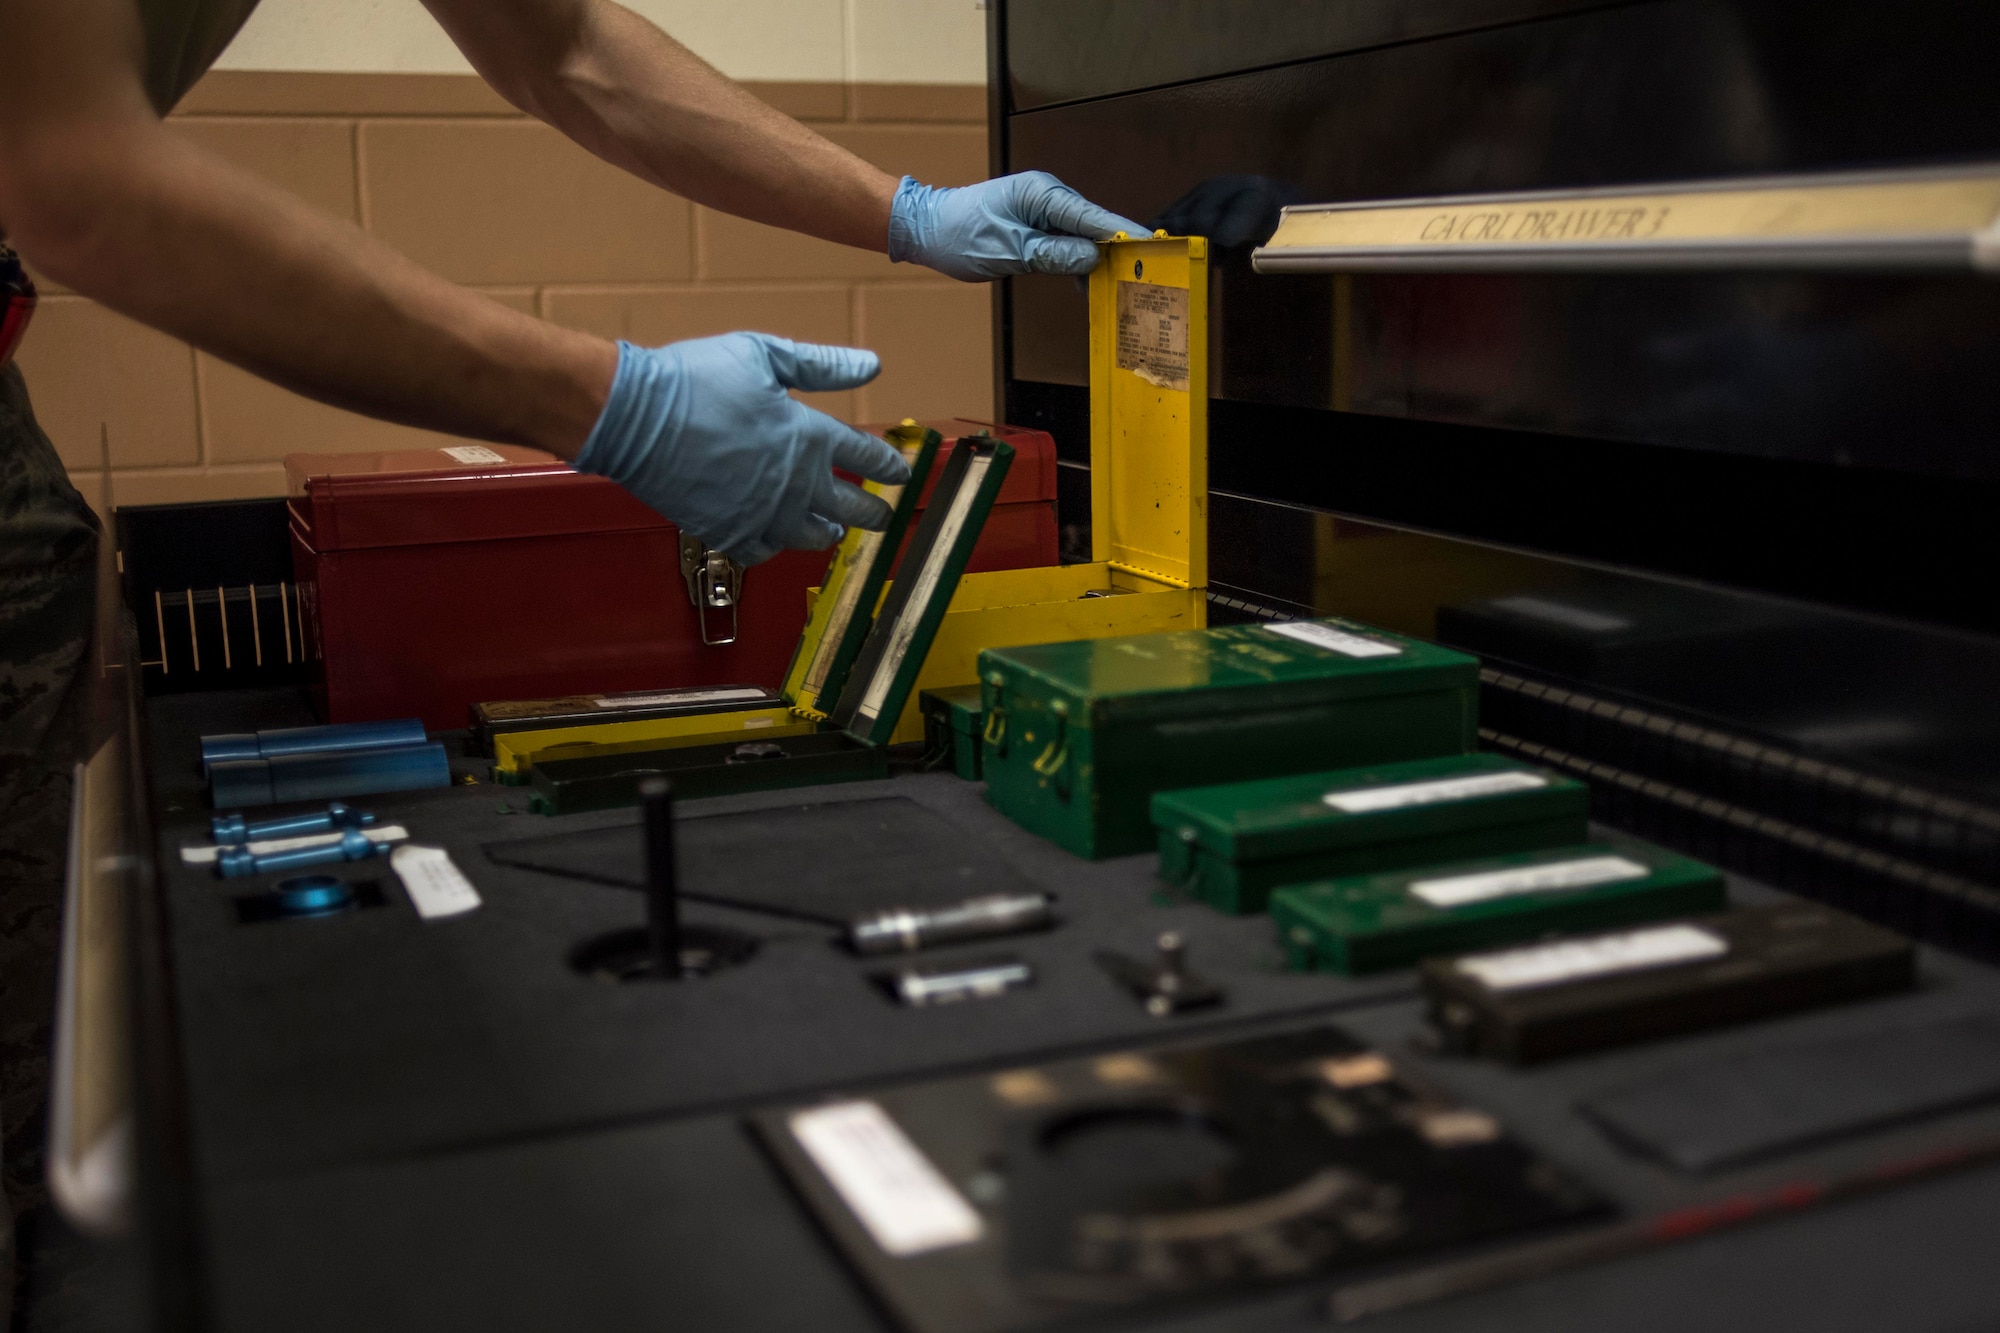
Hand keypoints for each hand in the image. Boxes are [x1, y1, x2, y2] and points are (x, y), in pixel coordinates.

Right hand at [573, 334, 910, 566]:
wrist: (634, 418)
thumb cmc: (695, 379)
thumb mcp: (763, 355)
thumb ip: (821, 365)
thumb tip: (871, 365)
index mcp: (809, 438)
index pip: (866, 457)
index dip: (888, 465)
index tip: (900, 474)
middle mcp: (795, 485)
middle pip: (851, 508)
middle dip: (872, 512)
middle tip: (882, 516)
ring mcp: (762, 514)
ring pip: (811, 537)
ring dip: (827, 532)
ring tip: (831, 530)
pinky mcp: (727, 532)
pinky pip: (764, 551)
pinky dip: (775, 545)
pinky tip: (776, 537)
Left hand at [888, 171, 1149, 280]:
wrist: (928, 229)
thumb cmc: (960, 234)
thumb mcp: (1009, 249)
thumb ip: (1052, 253)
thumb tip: (1093, 256)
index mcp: (1041, 193)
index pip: (1092, 215)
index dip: (1123, 233)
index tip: (1152, 247)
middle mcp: (1047, 196)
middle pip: (1093, 225)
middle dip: (1117, 250)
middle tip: (1142, 276)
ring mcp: (1042, 210)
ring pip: (1082, 236)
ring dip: (1097, 260)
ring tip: (1120, 286)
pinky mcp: (1037, 225)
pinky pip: (1066, 243)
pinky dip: (1078, 262)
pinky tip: (1089, 285)